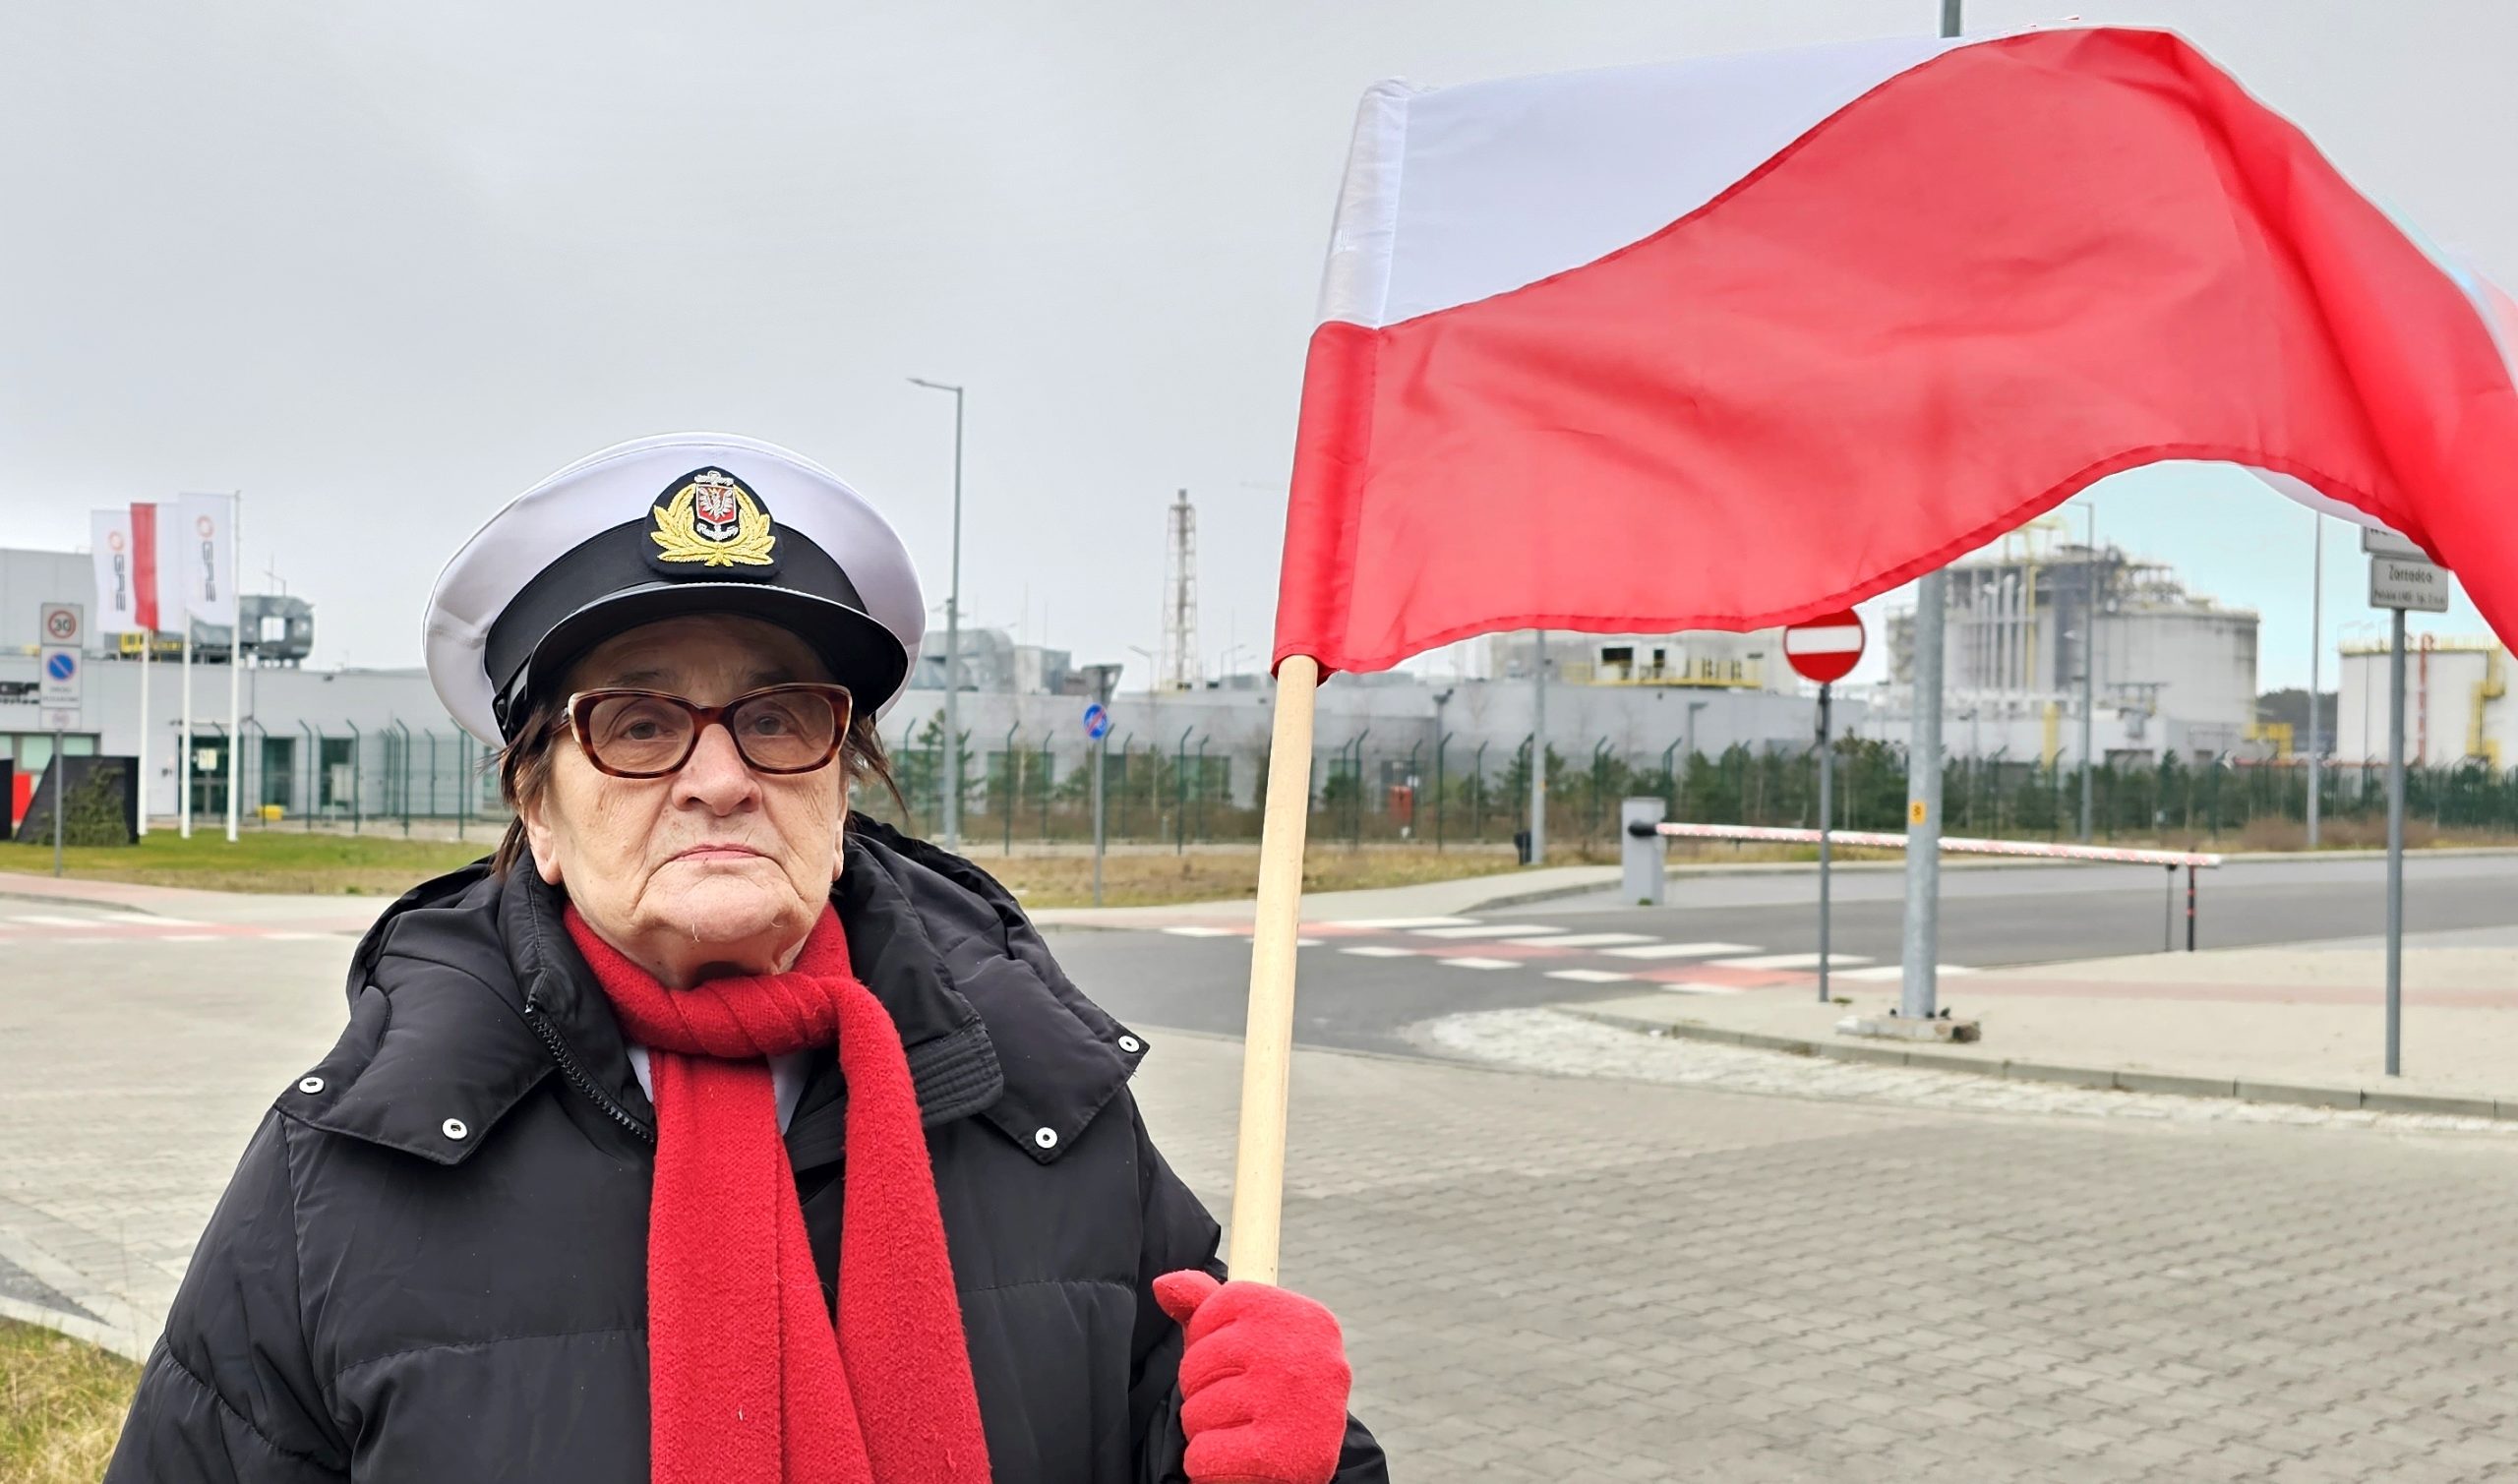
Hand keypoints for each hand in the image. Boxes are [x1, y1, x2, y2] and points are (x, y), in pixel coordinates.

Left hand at [1152, 1271, 1352, 1483]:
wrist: (1309, 1466)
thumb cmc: (1273, 1393)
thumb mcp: (1251, 1339)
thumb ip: (1208, 1306)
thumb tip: (1163, 1285)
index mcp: (1303, 1317)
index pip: (1220, 1305)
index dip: (1210, 1338)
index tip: (1233, 1361)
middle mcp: (1301, 1355)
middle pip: (1199, 1361)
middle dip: (1202, 1388)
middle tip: (1235, 1404)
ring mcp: (1288, 1404)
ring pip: (1195, 1411)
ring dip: (1205, 1428)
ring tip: (1238, 1430)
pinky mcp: (1274, 1455)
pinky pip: (1203, 1454)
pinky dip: (1208, 1462)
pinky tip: (1236, 1457)